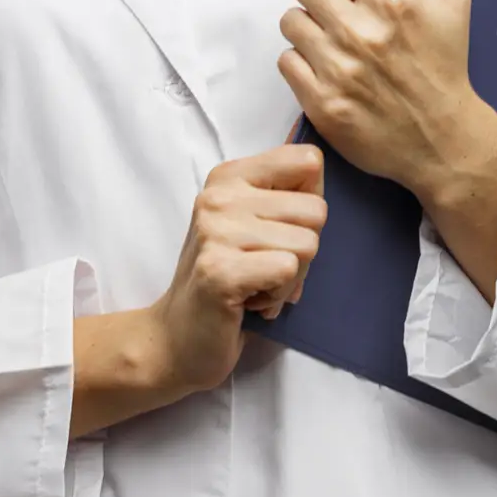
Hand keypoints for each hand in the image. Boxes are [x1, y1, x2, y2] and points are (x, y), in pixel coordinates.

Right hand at [148, 145, 326, 393]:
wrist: (177, 336)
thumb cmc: (225, 278)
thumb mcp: (249, 223)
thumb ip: (283, 198)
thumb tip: (320, 183)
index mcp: (230, 177)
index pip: (307, 161)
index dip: (310, 202)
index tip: (282, 229)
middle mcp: (220, 197)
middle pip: (316, 211)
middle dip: (304, 249)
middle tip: (268, 267)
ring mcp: (216, 232)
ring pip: (308, 244)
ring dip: (292, 277)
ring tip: (257, 285)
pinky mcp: (220, 271)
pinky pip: (288, 270)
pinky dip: (280, 294)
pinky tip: (252, 300)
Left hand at [277, 0, 496, 210]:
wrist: (443, 139)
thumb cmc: (446, 65)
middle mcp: (361, 31)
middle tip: (342, 13)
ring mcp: (338, 69)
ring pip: (290, 21)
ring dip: (309, 28)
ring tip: (336, 43)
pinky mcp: (320, 102)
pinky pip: (285, 60)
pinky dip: (302, 63)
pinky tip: (329, 70)